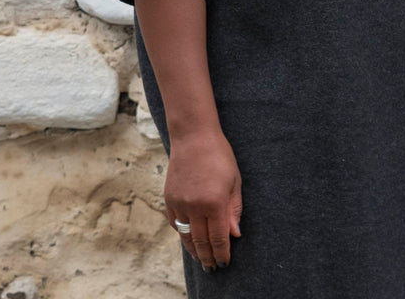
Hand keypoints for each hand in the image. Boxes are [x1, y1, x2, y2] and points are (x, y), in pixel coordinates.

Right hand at [165, 129, 242, 270]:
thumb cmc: (219, 155)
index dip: (222, 253)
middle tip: (212, 268)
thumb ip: (234, 209)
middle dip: (208, 257)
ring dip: (193, 250)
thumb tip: (235, 234)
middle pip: (201, 241)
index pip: (218, 238)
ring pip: (186, 236)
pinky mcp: (169, 198)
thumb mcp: (234, 180)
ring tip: (200, 259)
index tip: (225, 264)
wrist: (193, 136)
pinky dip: (182, 233)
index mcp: (214, 202)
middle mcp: (195, 206)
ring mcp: (180, 203)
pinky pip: (175, 223)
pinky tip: (188, 239)